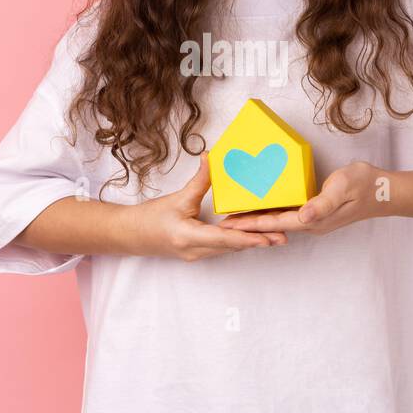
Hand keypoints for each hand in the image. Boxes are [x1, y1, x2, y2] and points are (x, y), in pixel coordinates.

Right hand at [128, 153, 287, 261]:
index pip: (224, 239)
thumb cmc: (150, 218)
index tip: (267, 238)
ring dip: (250, 242)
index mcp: (188, 237)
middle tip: (282, 236)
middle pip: (232, 246)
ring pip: (229, 249)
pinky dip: (238, 241)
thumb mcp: (177, 198)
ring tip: (275, 236)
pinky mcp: (198, 253)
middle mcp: (195, 250)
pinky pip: (222, 248)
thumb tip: (211, 158)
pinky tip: (253, 235)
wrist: (130, 235)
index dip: (247, 238)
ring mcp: (197, 255)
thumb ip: (199, 181)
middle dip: (257, 241)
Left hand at [218, 160, 385, 237]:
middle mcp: (310, 222)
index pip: (275, 222)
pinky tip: (262, 206)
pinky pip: (287, 215)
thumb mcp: (342, 188)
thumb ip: (321, 203)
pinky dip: (271, 213)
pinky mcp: (316, 212)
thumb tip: (302, 216)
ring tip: (235, 217)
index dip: (250, 223)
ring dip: (257, 220)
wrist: (384, 191)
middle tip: (223, 223)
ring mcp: (313, 219)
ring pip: (278, 222)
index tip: (229, 223)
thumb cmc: (364, 185)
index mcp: (313, 219)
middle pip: (272, 226)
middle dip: (247, 225)